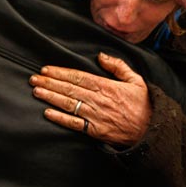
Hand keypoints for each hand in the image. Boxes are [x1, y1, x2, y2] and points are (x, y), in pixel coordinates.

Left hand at [29, 52, 150, 145]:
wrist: (152, 131)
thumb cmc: (144, 104)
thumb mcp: (136, 80)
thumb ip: (117, 66)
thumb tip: (100, 55)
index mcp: (106, 86)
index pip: (78, 76)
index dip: (60, 72)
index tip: (46, 69)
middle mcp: (98, 100)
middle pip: (68, 88)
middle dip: (49, 83)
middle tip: (34, 79)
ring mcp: (95, 115)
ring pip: (68, 104)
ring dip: (50, 97)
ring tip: (36, 91)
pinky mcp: (95, 130)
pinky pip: (74, 123)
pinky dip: (60, 118)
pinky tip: (47, 112)